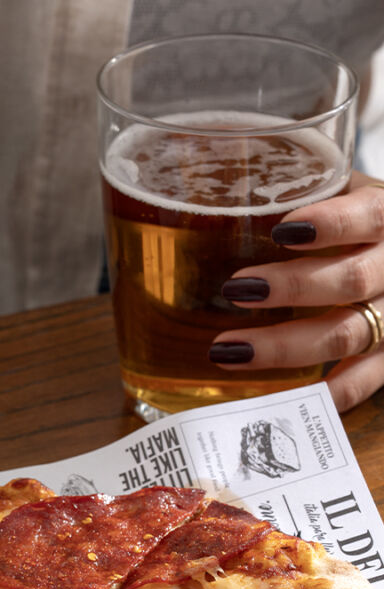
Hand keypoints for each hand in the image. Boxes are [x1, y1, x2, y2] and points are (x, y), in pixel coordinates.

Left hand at [210, 173, 383, 411]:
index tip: (284, 231)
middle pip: (352, 281)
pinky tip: (278, 399)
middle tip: (235, 288)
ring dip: (283, 345)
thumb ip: (299, 190)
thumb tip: (219, 194)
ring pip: (347, 335)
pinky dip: (324, 394)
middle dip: (293, 287)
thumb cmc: (356, 219)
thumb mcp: (340, 190)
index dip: (332, 224)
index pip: (370, 216)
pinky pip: (364, 383)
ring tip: (226, 348)